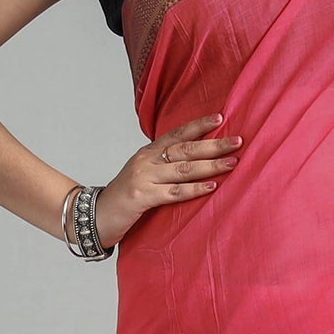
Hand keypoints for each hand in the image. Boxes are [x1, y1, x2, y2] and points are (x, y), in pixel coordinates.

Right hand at [93, 113, 244, 243]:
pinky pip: (174, 192)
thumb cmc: (125, 197)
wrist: (95, 215)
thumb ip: (164, 165)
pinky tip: (211, 186)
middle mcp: (146, 160)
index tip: (221, 118)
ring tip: (232, 163)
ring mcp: (143, 177)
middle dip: (214, 145)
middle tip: (238, 141)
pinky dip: (194, 189)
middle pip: (185, 149)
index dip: (199, 125)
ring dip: (210, 166)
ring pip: (183, 168)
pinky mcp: (142, 197)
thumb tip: (194, 160)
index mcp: (148, 152)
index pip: (177, 133)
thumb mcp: (143, 174)